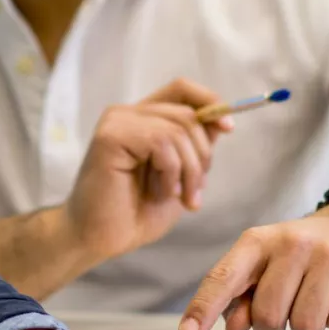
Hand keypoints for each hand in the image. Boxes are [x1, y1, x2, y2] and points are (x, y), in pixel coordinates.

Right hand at [63, 78, 233, 260]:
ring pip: (178, 128)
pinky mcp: (110, 136)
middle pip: (187, 113)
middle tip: (193, 194)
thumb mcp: (180, 176)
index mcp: (143, 119)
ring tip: (177, 197)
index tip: (228, 128)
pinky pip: (160, 142)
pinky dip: (170, 172)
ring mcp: (117, 122)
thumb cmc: (135, 212)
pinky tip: (159, 192)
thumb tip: (221, 120)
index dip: (210, 102)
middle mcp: (128, 114)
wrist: (100, 240)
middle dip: (202, 156)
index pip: (182, 89)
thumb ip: (195, 146)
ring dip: (188, 170)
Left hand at [179, 204, 328, 329]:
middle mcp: (292, 243)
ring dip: (306, 327)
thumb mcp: (264, 267)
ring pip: (305, 326)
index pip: (224, 277)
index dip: (204, 308)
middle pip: (268, 316)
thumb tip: (232, 327)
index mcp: (257, 241)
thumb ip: (241, 297)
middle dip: (272, 327)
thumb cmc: (299, 257)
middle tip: (286, 310)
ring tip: (314, 300)